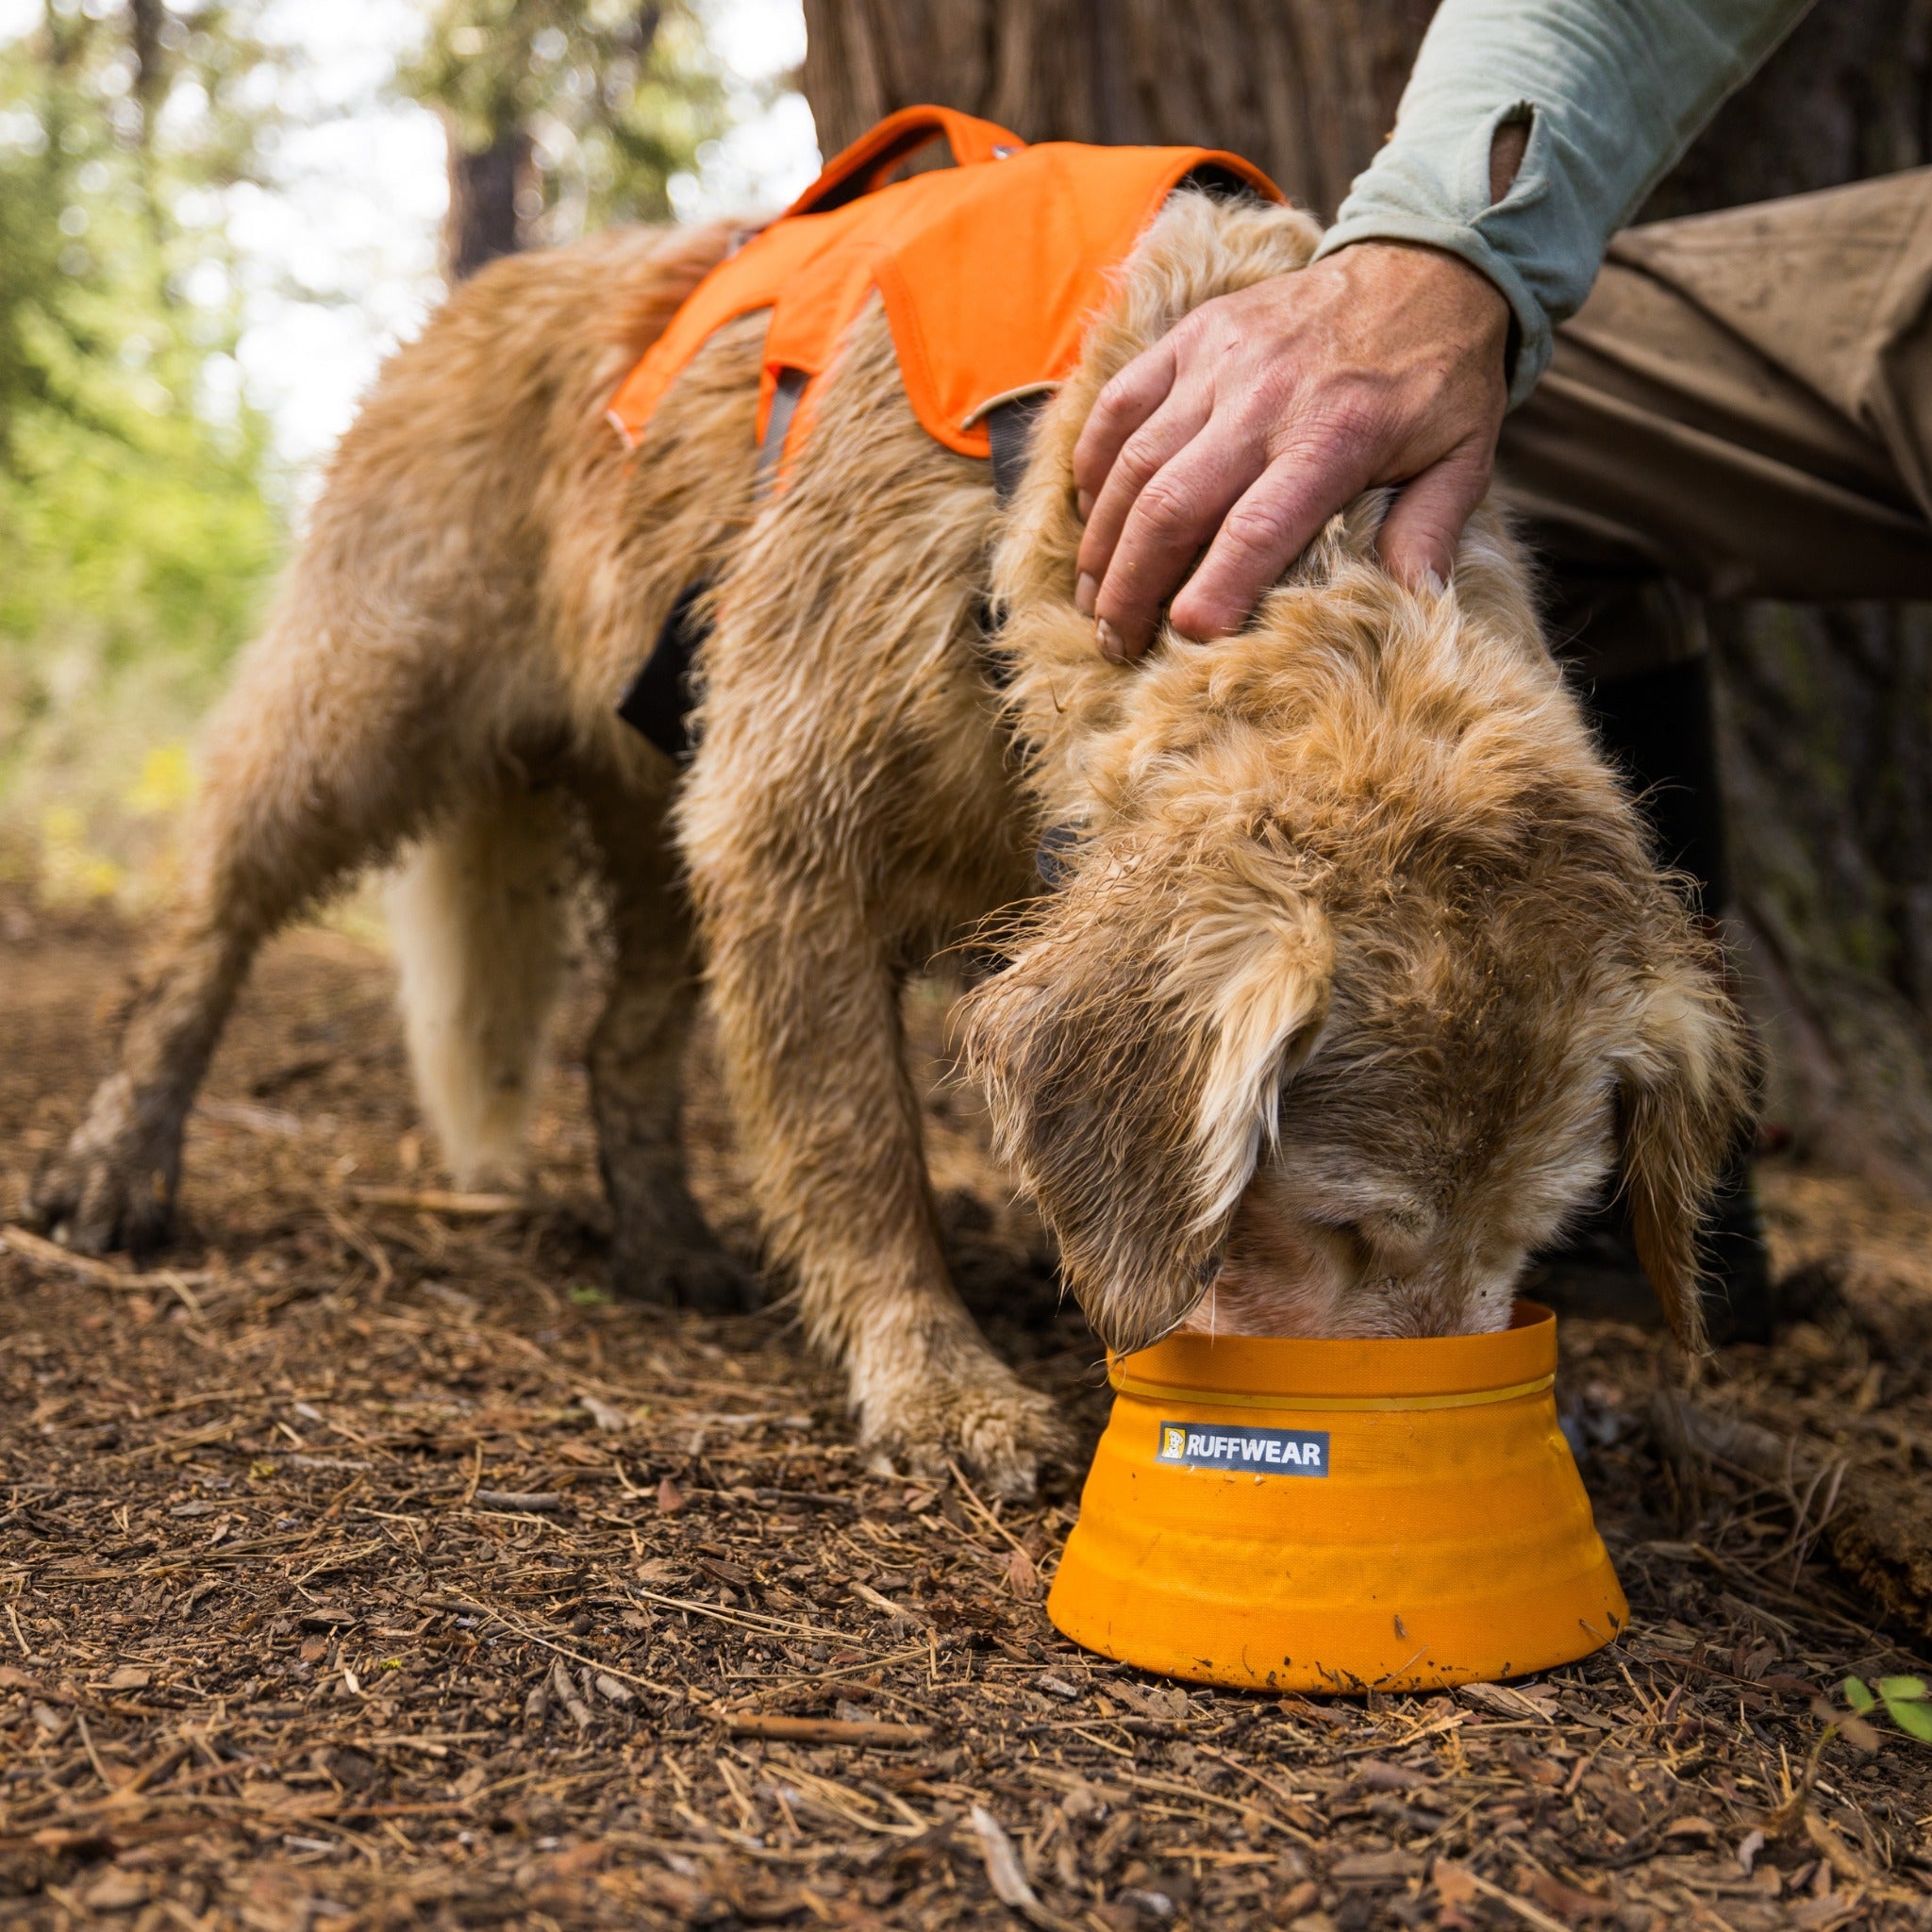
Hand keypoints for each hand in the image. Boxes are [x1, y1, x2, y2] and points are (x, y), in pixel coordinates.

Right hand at [1071, 241, 1511, 660]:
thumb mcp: (1464, 458)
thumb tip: (1415, 608)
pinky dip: (1093, 466)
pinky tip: (1090, 517)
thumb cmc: (1439, 379)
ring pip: (1133, 463)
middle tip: (1115, 643)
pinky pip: (1118, 406)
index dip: (1212, 591)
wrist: (1423, 264)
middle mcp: (1266, 399)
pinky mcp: (1190, 337)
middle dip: (1132, 586)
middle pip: (1172, 506)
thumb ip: (1431, 534)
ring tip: (1092, 600)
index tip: (1184, 640)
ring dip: (1102, 541)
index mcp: (1335, 438)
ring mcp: (1218, 362)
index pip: (1256, 530)